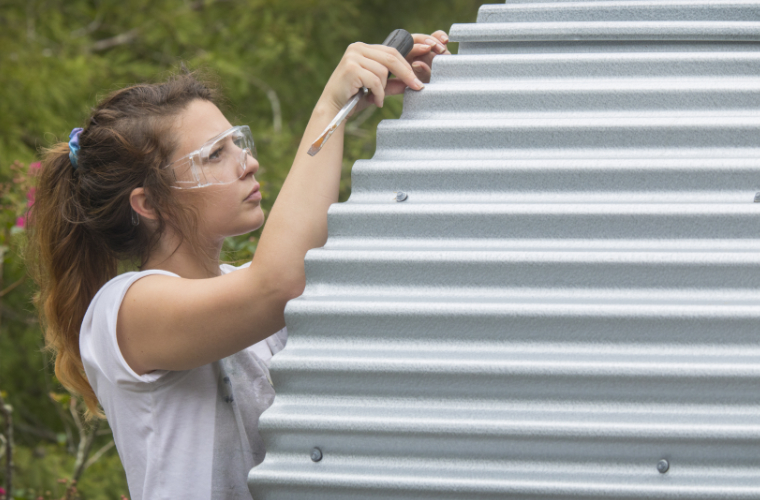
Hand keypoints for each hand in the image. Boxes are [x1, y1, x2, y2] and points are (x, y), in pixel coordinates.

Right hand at [317, 30, 449, 114]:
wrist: (333, 109)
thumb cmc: (354, 98)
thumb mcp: (377, 89)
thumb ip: (393, 84)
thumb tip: (414, 82)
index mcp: (363, 48)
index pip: (392, 52)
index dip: (408, 63)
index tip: (419, 76)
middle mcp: (357, 48)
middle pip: (391, 57)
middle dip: (406, 73)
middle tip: (417, 87)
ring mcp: (352, 57)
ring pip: (383, 71)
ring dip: (384, 88)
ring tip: (378, 99)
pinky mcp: (351, 68)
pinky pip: (375, 80)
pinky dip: (378, 93)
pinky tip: (374, 101)